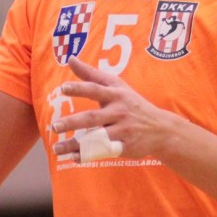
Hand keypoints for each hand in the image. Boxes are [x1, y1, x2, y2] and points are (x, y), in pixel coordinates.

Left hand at [51, 57, 175, 160]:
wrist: (161, 129)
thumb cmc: (132, 103)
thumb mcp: (117, 86)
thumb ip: (92, 74)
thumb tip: (70, 59)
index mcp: (116, 94)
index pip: (95, 89)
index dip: (80, 88)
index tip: (63, 88)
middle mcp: (119, 111)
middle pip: (93, 117)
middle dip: (73, 122)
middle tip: (55, 126)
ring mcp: (123, 130)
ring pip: (95, 138)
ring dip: (75, 144)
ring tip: (56, 148)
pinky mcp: (125, 146)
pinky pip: (103, 151)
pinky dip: (88, 155)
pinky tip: (73, 157)